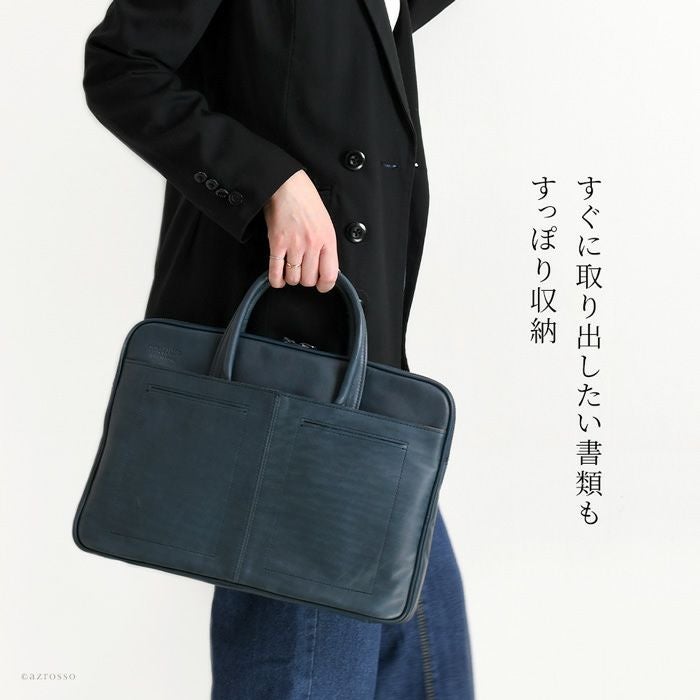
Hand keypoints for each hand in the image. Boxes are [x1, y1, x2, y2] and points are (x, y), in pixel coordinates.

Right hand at [262, 169, 338, 292]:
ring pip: (293, 278)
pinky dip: (276, 280)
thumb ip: (327, 246)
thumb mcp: (325, 224)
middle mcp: (312, 244)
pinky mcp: (277, 243)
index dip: (325, 285)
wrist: (287, 185)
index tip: (321, 285)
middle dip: (306, 280)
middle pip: (309, 279)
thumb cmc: (306, 201)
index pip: (329, 275)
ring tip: (291, 270)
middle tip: (303, 273)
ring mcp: (294, 244)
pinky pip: (276, 271)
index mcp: (327, 239)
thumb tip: (326, 268)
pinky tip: (278, 279)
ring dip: (291, 278)